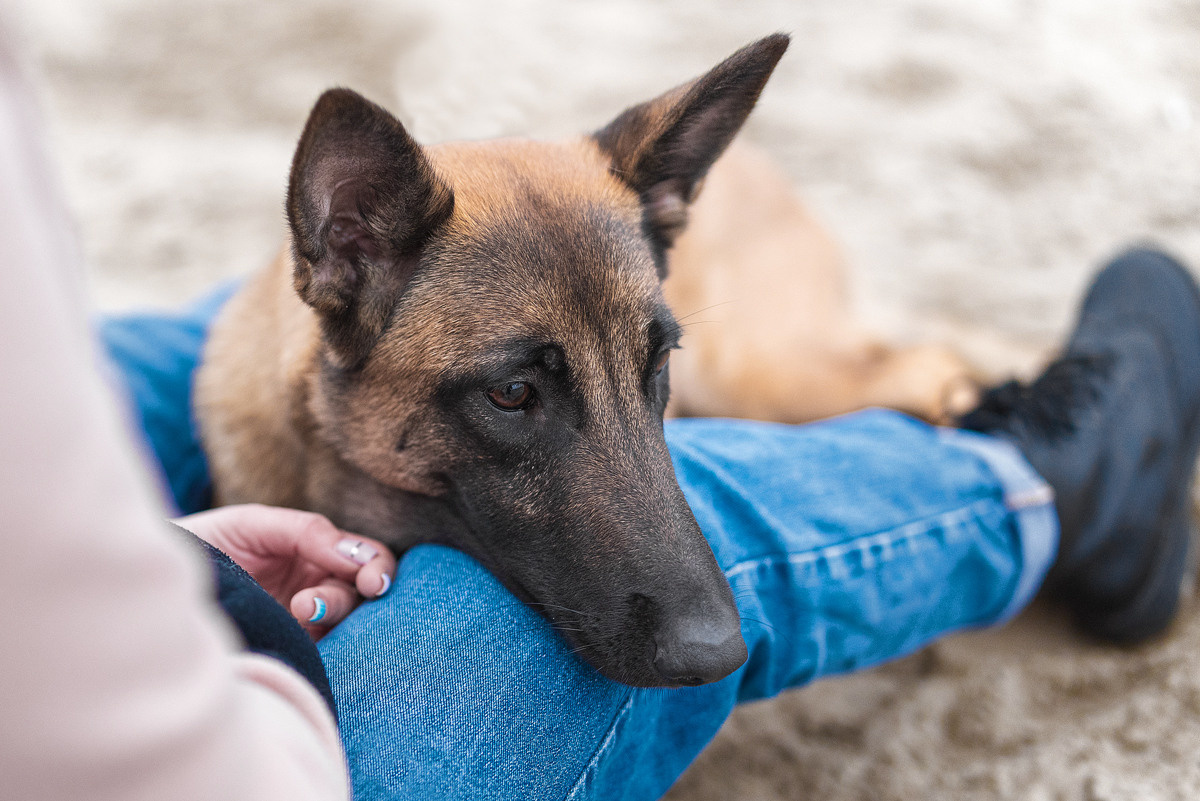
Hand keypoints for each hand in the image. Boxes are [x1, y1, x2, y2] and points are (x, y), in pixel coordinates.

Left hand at [177, 504, 396, 638]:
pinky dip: (327, 641)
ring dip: (335, 609)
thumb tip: (356, 556)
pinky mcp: (288, 648)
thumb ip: (305, 531)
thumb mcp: (250, 525)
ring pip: (347, 617)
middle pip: (363, 587)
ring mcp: (302, 619)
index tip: (369, 578)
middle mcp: (313, 583)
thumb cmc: (201, 546)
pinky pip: (323, 648)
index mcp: (310, 550)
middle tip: (354, 590)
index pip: (362, 554)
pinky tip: (302, 629)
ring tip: (300, 607)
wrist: (148, 590)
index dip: (373, 563)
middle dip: (362, 588)